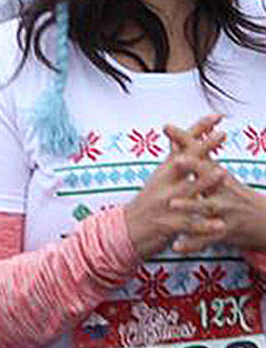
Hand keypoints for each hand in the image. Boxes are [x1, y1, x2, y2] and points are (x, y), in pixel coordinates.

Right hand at [124, 114, 225, 257]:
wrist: (125, 230)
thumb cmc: (147, 203)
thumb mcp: (158, 179)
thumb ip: (173, 161)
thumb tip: (182, 140)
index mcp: (164, 172)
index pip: (183, 146)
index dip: (198, 131)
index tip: (215, 117)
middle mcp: (164, 184)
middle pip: (185, 163)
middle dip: (203, 148)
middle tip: (221, 135)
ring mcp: (165, 204)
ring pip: (188, 191)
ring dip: (204, 182)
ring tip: (222, 173)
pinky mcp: (167, 224)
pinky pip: (189, 225)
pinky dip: (204, 226)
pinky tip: (219, 224)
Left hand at [167, 124, 265, 252]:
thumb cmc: (238, 196)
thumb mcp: (221, 176)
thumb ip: (198, 159)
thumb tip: (177, 140)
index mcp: (218, 176)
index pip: (199, 153)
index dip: (184, 140)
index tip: (167, 127)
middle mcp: (222, 190)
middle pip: (205, 176)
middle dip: (192, 167)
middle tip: (176, 161)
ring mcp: (225, 211)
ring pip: (206, 207)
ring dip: (189, 205)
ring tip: (172, 204)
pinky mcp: (225, 232)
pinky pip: (205, 238)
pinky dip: (190, 243)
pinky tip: (175, 246)